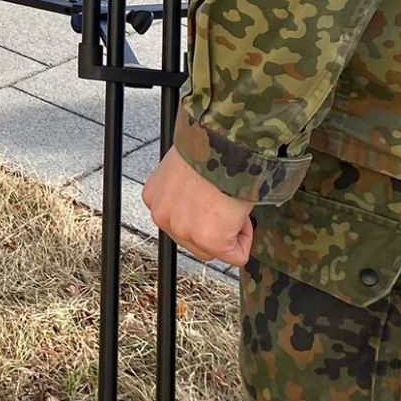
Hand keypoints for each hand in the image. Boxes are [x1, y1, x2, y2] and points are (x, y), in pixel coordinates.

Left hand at [141, 147, 254, 265]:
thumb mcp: (183, 168)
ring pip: (213, 250)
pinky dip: (245, 240)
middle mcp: (163, 215)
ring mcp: (184, 229)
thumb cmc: (207, 147)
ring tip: (232, 206)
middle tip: (226, 205)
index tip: (212, 199)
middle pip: (192, 240)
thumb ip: (183, 192)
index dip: (201, 214)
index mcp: (155, 197)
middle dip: (213, 228)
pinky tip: (242, 216)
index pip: (178, 221)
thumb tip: (198, 202)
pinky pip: (235, 256)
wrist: (221, 144)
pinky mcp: (210, 240)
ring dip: (229, 233)